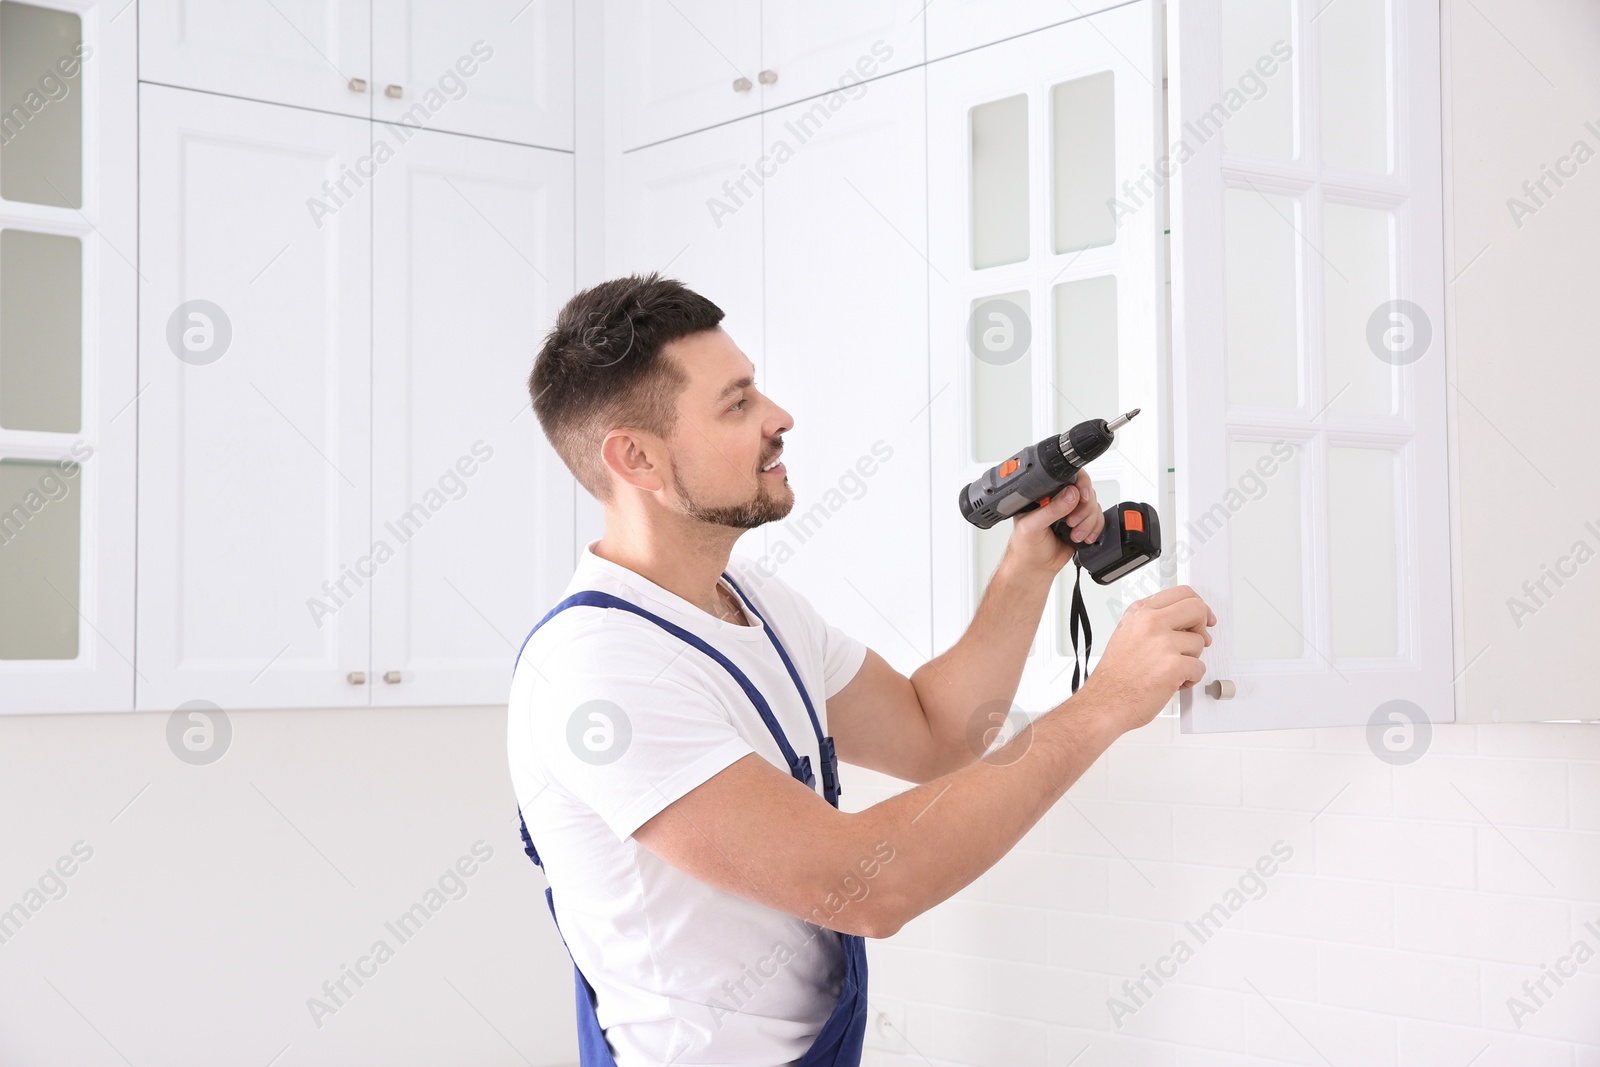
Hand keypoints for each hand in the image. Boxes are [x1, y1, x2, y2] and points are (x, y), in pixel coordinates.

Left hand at [1004, 471, 1105, 576]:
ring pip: (1093, 505)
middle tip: (1071, 522)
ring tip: (1074, 534)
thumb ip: (1051, 510)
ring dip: (1088, 522)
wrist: (1035, 568)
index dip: (1079, 483)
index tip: (1081, 497)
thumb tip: (1071, 494)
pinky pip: (1098, 518)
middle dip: (1084, 509)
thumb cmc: (1026, 547)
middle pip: (1085, 491)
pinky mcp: (1081, 524)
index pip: (1067, 478)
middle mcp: (1059, 500)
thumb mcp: (1032, 526)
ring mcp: (1072, 511)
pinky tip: (1083, 537)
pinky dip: (1095, 528)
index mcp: (1044, 495)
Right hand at [1078, 585, 1215, 733]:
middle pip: (1197, 608)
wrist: (1105, 702)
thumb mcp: (1126, 635)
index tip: (1203, 618)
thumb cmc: (1115, 676)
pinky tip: (1173, 682)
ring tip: (1170, 670)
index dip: (1198, 606)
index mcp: (1140, 613)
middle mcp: (1150, 623)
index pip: (1181, 593)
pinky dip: (1190, 679)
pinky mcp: (1173, 666)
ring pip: (1199, 643)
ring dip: (1191, 660)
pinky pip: (1199, 668)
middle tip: (1196, 642)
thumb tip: (1183, 622)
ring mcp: (1162, 643)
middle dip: (1202, 627)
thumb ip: (1152, 622)